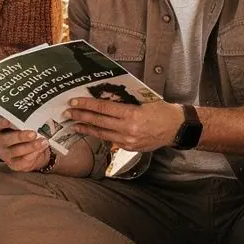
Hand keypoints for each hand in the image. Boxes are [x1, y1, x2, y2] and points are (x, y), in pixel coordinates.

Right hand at [0, 115, 52, 171]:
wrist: (34, 152)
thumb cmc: (27, 134)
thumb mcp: (26, 126)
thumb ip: (27, 121)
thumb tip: (37, 118)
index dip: (0, 122)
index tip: (9, 120)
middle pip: (5, 139)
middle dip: (20, 136)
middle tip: (33, 134)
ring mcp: (5, 154)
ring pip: (15, 151)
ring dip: (30, 146)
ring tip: (43, 142)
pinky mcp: (13, 164)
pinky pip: (23, 160)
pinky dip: (34, 154)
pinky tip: (41, 149)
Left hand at [67, 97, 183, 150]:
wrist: (176, 128)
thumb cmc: (161, 110)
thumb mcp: (143, 100)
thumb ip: (124, 101)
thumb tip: (104, 96)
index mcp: (131, 114)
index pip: (103, 108)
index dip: (87, 104)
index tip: (74, 101)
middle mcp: (128, 129)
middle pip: (99, 121)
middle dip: (81, 116)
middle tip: (67, 112)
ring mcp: (128, 140)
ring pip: (102, 133)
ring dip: (86, 128)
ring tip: (74, 124)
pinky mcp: (130, 147)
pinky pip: (110, 140)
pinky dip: (100, 135)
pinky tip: (91, 131)